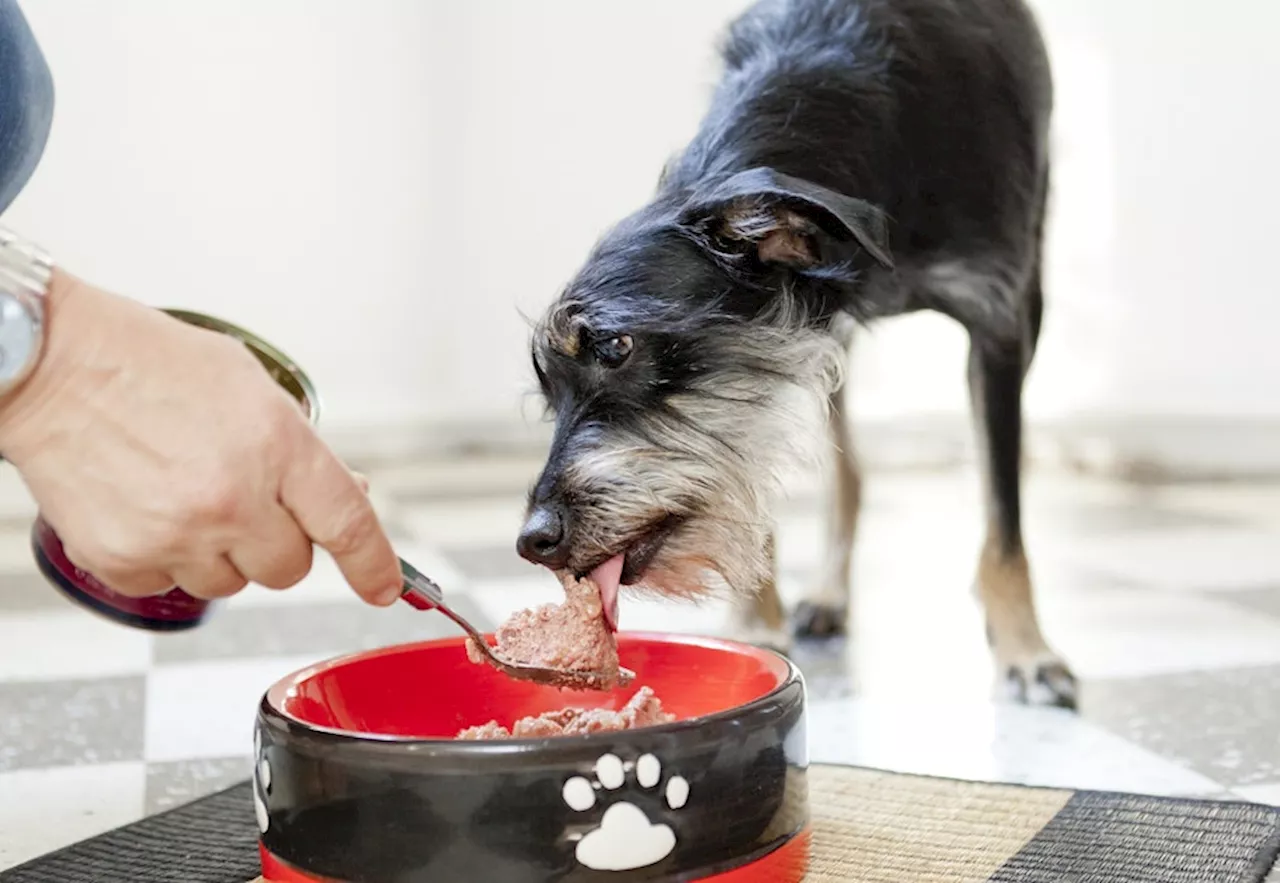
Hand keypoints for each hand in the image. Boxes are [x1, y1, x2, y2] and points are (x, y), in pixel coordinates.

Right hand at [0, 270, 402, 604]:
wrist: (53, 366)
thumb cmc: (151, 364)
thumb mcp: (251, 387)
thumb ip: (300, 448)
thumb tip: (346, 494)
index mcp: (277, 446)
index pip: (347, 524)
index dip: (374, 565)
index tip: (385, 588)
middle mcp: (233, 499)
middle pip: (290, 568)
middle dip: (277, 542)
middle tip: (243, 501)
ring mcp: (178, 535)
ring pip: (231, 583)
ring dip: (220, 553)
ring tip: (183, 494)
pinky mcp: (127, 560)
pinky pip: (170, 587)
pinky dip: (165, 559)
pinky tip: (146, 508)